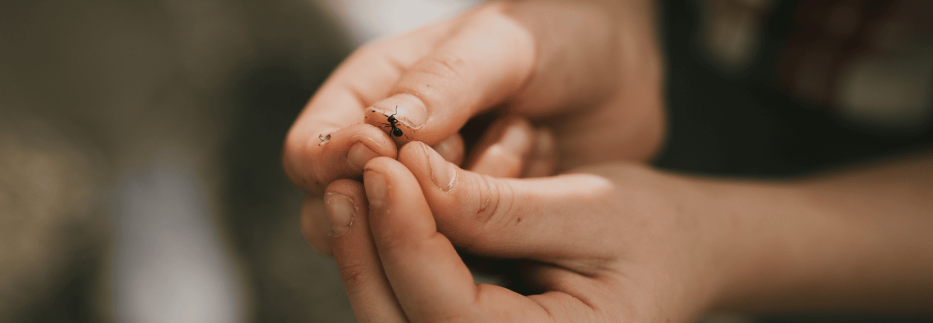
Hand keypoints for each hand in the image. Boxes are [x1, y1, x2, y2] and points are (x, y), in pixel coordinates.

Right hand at [284, 0, 664, 252]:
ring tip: (524, 136)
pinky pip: (467, 258)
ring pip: (406, 245)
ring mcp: (433, 199)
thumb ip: (444, 82)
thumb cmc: (553, 35)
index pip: (312, 153)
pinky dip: (504, 225)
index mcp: (371, 96)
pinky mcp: (477, 233)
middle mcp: (392, 155)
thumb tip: (384, 128)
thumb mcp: (500, 44)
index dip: (340, 165)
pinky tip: (543, 160)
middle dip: (408, 195)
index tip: (395, 152)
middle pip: (344, 214)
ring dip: (465, 207)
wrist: (620, 71)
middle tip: (472, 150)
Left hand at [321, 142, 729, 321]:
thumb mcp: (592, 207)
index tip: (384, 166)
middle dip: (371, 250)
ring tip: (352, 186)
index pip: (450, 313)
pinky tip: (378, 206)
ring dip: (370, 254)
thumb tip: (410, 175)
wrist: (679, 253)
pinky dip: (390, 259)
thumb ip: (499, 206)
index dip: (407, 239)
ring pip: (400, 319)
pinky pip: (412, 307)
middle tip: (350, 175)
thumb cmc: (651, 230)